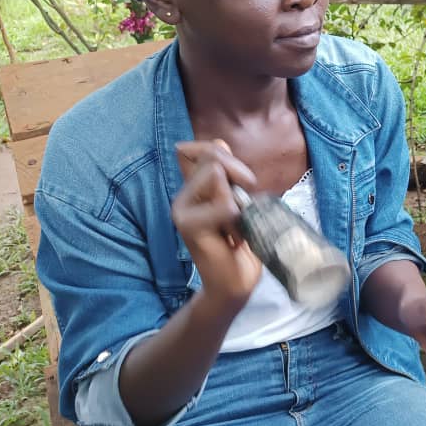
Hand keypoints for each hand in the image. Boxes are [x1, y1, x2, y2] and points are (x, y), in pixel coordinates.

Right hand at [171, 139, 261, 313]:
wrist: (235, 283)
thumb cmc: (242, 242)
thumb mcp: (239, 201)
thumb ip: (228, 174)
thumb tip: (219, 143)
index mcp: (192, 187)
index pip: (198, 148)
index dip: (223, 153)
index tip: (240, 181)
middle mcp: (182, 195)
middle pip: (213, 155)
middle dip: (240, 174)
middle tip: (243, 207)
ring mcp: (182, 209)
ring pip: (217, 174)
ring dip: (238, 198)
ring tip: (235, 225)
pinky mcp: (189, 225)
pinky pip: (224, 204)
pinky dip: (239, 218)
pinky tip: (233, 238)